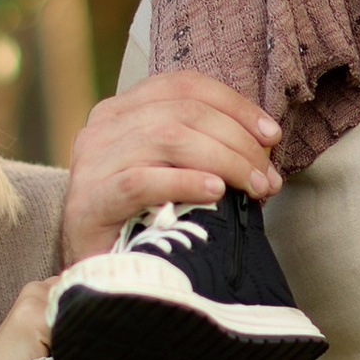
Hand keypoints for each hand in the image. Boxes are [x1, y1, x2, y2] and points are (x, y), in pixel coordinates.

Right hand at [63, 72, 281, 262]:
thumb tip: (265, 147)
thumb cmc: (141, 220)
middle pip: (183, 112)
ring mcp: (92, 163)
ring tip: (253, 187)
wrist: (96, 274)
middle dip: (237, 141)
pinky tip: (215, 193)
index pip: (184, 85)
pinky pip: (141, 181)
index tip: (271, 134)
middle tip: (268, 176)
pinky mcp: (89, 201)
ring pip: (167, 139)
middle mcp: (103, 127)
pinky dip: (185, 182)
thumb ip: (202, 147)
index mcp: (122, 110)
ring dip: (223, 161)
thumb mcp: (171, 171)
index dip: (234, 105)